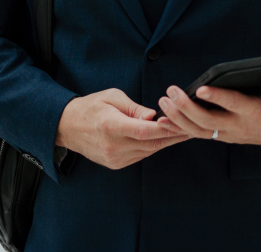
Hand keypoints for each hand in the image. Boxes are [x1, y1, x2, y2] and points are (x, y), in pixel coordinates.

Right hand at [56, 88, 188, 169]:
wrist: (68, 126)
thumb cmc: (91, 107)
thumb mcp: (112, 97)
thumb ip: (134, 107)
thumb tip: (153, 116)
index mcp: (111, 126)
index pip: (144, 131)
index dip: (165, 128)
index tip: (181, 122)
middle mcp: (113, 146)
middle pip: (150, 144)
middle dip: (172, 136)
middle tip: (192, 127)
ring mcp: (114, 158)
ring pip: (147, 152)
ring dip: (166, 142)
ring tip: (184, 132)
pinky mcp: (116, 164)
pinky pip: (140, 155)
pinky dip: (153, 147)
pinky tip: (164, 139)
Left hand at [157, 76, 260, 148]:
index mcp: (255, 112)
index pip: (233, 104)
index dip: (217, 97)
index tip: (200, 88)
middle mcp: (239, 126)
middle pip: (208, 121)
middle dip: (187, 107)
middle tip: (170, 92)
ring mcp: (230, 133)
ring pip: (200, 131)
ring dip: (179, 118)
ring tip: (163, 102)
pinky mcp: (224, 135)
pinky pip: (199, 134)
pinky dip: (181, 128)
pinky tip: (165, 120)